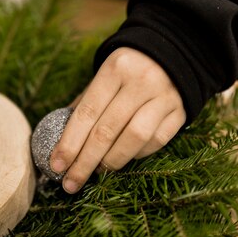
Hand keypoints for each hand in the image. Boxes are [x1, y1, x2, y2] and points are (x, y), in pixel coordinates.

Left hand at [50, 47, 186, 192]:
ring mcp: (164, 96)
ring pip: (134, 139)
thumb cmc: (128, 71)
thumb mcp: (104, 76)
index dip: (69, 143)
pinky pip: (156, 141)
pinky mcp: (181, 111)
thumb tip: (61, 143)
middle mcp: (141, 81)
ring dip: (111, 162)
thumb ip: (85, 104)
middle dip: (85, 162)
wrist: (174, 52)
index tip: (56, 165)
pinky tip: (123, 159)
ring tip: (96, 172)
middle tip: (71, 183)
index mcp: (115, 69)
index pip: (87, 113)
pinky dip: (137, 155)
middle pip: (107, 130)